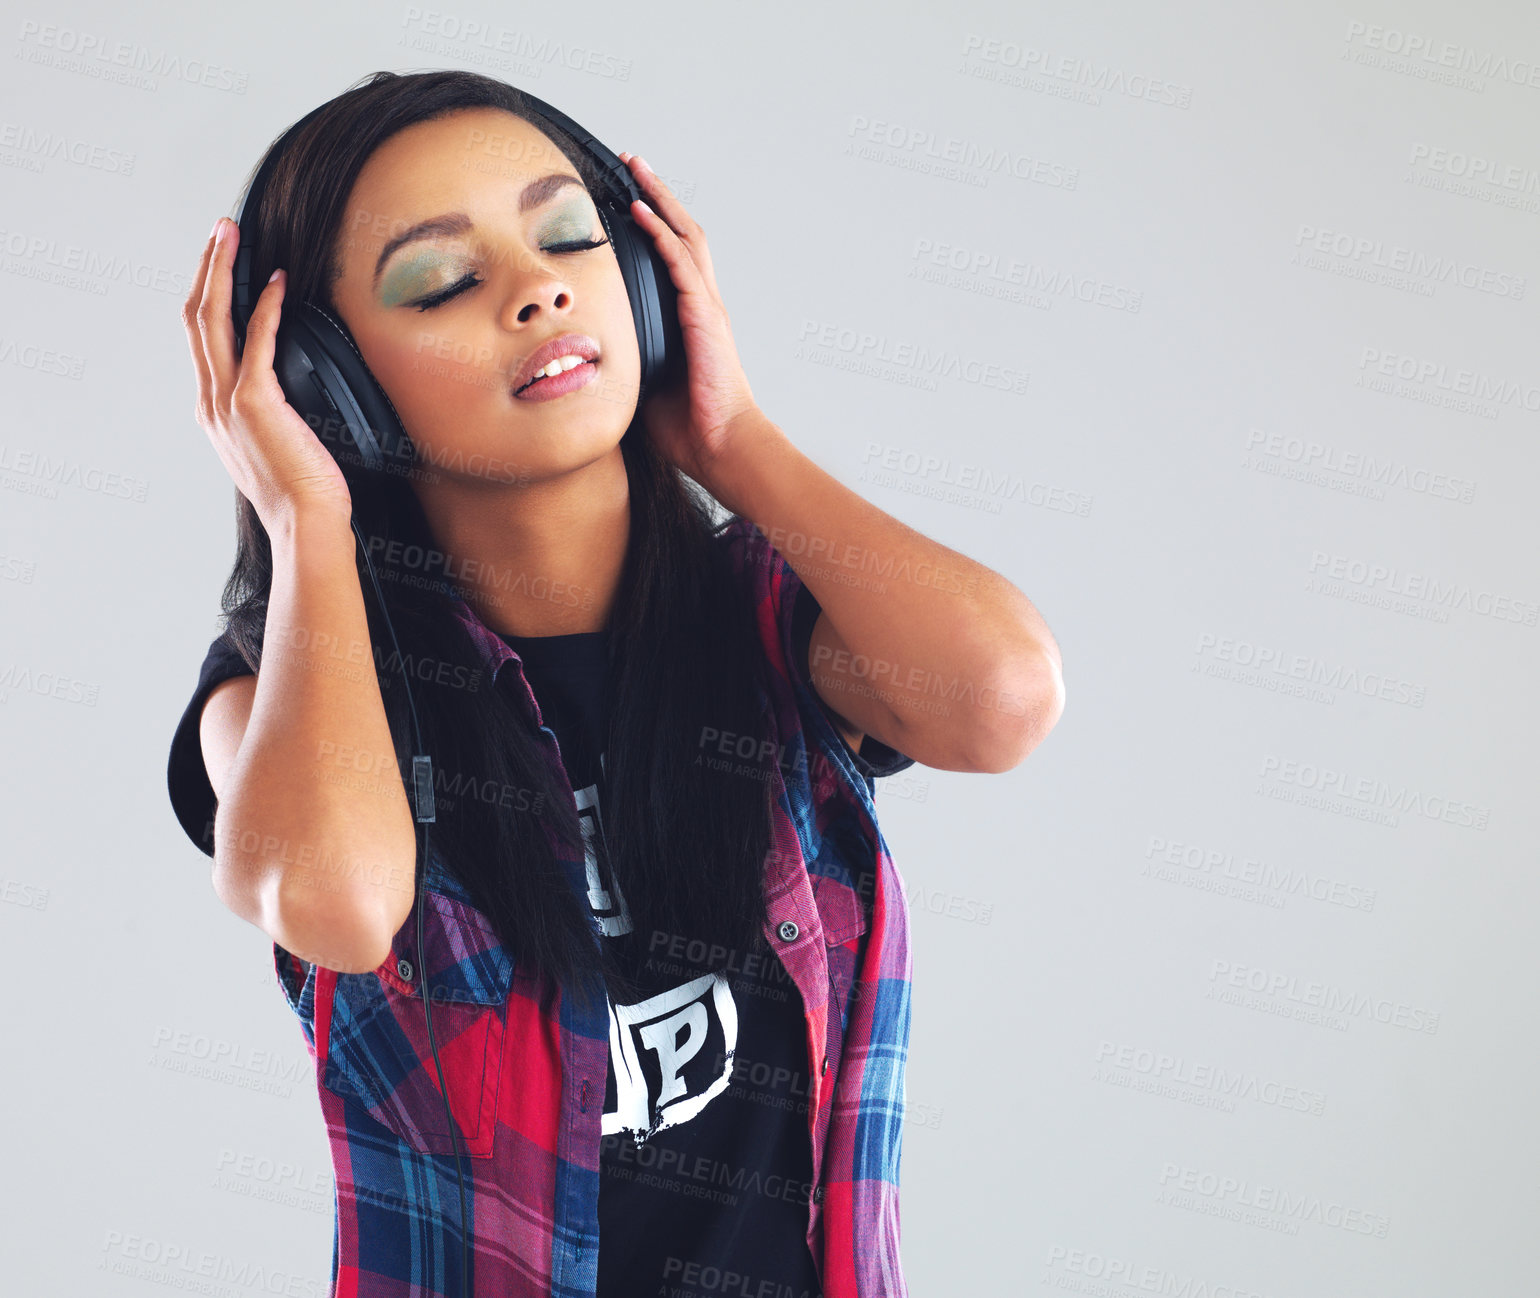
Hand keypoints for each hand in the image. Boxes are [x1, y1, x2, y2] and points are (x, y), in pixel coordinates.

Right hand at [182, 218, 352, 532]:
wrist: (306, 524)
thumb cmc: (303, 493)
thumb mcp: (275, 446)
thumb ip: (269, 415)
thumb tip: (288, 391)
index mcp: (212, 411)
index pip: (201, 338)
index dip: (207, 294)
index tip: (220, 262)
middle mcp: (210, 402)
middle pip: (196, 317)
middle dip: (207, 266)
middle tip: (221, 229)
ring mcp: (227, 401)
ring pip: (212, 320)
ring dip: (222, 270)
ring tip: (234, 235)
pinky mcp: (255, 402)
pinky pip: (256, 341)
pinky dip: (264, 306)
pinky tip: (276, 282)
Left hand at [618, 152, 759, 485]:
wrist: (722, 447)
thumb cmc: (689, 429)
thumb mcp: (641, 388)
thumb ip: (620, 365)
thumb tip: (581, 361)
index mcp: (689, 321)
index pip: (671, 258)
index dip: (653, 224)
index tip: (628, 198)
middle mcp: (701, 306)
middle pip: (682, 233)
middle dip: (658, 195)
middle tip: (633, 164)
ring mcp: (705, 308)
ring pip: (684, 236)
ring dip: (660, 199)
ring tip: (637, 168)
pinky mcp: (704, 317)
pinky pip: (680, 263)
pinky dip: (661, 233)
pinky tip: (641, 211)